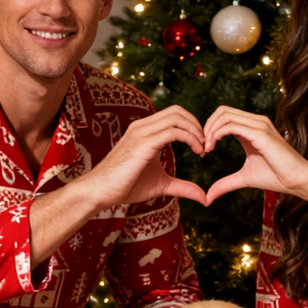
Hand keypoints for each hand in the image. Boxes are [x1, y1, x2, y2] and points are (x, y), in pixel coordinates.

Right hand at [82, 105, 206, 208]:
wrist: (100, 191)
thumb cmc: (125, 187)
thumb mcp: (160, 186)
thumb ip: (182, 187)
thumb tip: (204, 197)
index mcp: (145, 131)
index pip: (174, 115)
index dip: (193, 127)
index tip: (201, 147)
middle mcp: (143, 127)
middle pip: (178, 111)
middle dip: (197, 125)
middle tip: (206, 145)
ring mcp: (142, 133)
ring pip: (177, 117)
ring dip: (196, 131)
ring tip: (202, 149)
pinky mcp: (143, 144)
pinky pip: (173, 132)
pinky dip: (190, 138)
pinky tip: (196, 151)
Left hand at [203, 106, 307, 203]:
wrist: (296, 180)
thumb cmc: (275, 177)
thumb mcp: (244, 178)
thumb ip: (225, 184)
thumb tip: (208, 198)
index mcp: (251, 129)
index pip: (224, 116)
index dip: (210, 129)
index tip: (204, 150)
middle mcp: (255, 122)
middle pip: (222, 111)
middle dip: (207, 127)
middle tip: (202, 147)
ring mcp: (259, 125)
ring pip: (225, 115)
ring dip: (210, 130)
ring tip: (206, 149)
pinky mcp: (261, 133)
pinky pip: (232, 125)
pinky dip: (217, 134)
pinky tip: (212, 147)